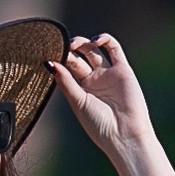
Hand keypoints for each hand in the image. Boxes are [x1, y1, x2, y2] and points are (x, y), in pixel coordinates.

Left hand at [51, 32, 152, 168]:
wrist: (125, 135)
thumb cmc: (99, 124)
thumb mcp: (78, 102)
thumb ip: (65, 81)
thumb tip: (49, 63)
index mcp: (80, 90)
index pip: (67, 68)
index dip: (59, 59)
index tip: (49, 54)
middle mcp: (93, 80)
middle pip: (79, 57)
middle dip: (69, 50)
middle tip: (62, 47)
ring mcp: (108, 74)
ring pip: (94, 51)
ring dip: (83, 43)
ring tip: (74, 44)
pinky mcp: (123, 70)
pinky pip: (114, 49)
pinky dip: (105, 40)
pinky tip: (96, 41)